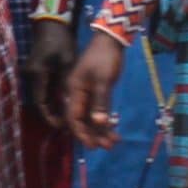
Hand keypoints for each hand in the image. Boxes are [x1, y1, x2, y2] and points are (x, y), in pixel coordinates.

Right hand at [26, 18, 77, 125]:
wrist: (50, 22)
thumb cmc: (60, 39)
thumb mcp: (67, 61)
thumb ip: (67, 83)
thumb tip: (72, 104)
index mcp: (37, 74)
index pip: (42, 102)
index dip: (51, 117)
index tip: (63, 126)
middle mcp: (30, 76)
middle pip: (41, 102)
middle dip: (54, 114)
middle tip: (69, 125)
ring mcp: (31, 73)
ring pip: (43, 96)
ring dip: (55, 106)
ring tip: (70, 116)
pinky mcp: (36, 71)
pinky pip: (44, 88)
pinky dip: (54, 97)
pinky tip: (65, 102)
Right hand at [64, 34, 125, 149]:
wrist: (110, 40)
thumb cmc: (105, 58)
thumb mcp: (103, 80)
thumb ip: (101, 102)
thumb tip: (99, 123)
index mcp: (73, 91)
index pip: (73, 117)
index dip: (82, 133)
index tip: (93, 146)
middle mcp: (76, 94)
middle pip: (81, 120)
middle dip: (93, 134)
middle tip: (108, 147)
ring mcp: (86, 92)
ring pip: (90, 116)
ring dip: (101, 129)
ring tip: (114, 141)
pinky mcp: (95, 90)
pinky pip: (97, 109)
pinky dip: (104, 119)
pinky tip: (113, 128)